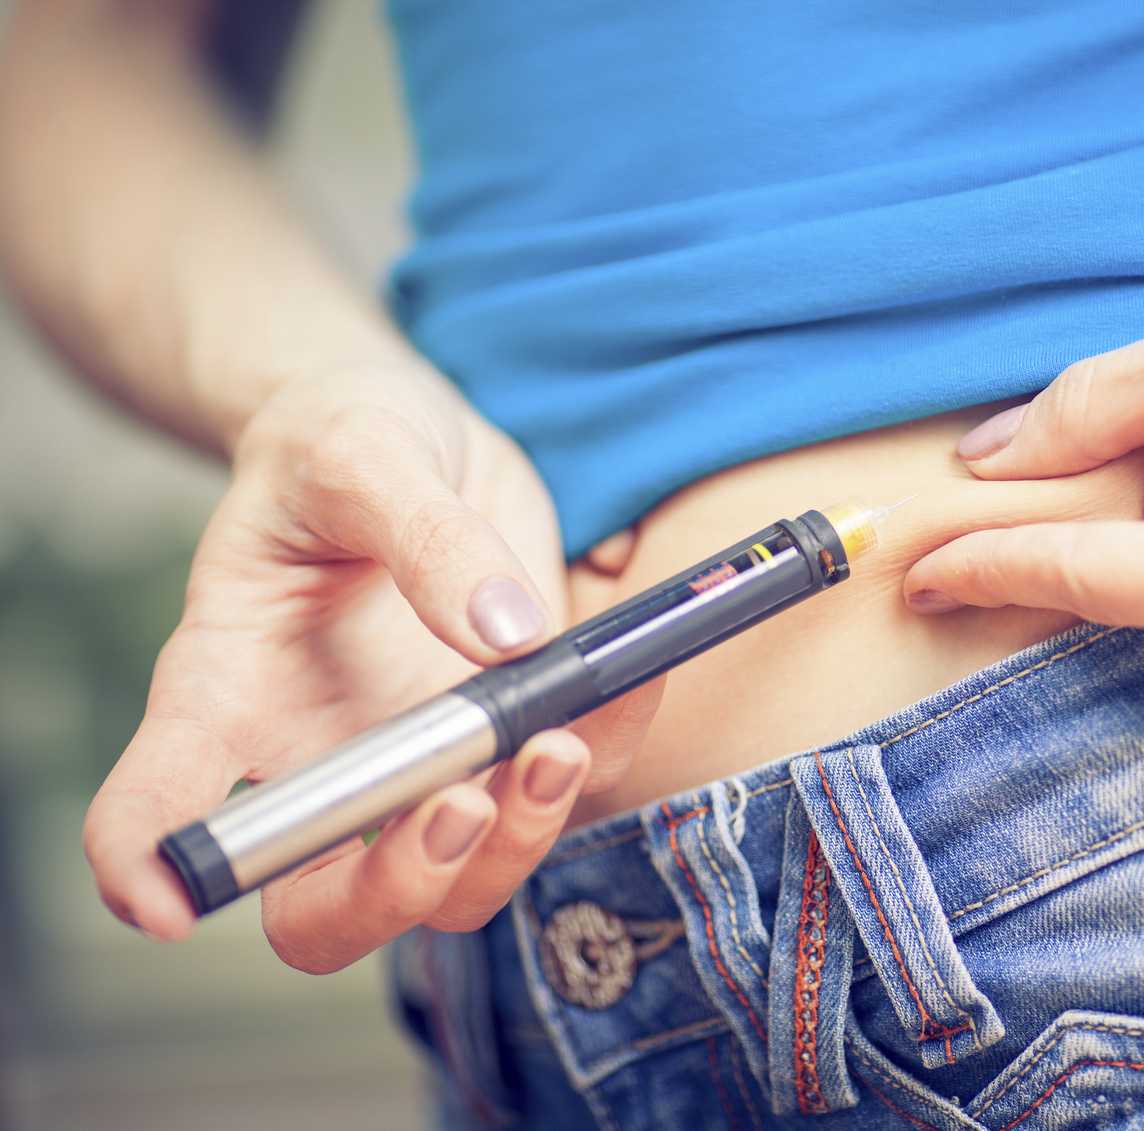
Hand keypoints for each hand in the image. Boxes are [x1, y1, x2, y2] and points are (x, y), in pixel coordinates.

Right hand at [84, 366, 660, 970]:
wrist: (417, 441)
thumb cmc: (343, 443)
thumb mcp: (362, 453)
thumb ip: (424, 535)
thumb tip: (508, 631)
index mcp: (227, 689)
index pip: (156, 799)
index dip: (147, 868)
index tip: (165, 904)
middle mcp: (316, 758)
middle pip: (318, 907)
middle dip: (391, 891)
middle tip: (461, 807)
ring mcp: (416, 769)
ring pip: (453, 884)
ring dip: (514, 846)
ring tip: (561, 745)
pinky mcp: (505, 743)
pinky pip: (559, 793)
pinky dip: (605, 756)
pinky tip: (627, 682)